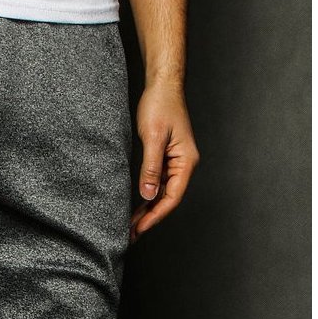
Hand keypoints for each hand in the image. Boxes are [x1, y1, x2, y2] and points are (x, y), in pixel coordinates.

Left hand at [130, 82, 199, 241]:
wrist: (162, 84)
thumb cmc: (160, 105)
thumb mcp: (152, 137)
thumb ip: (151, 167)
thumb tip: (148, 195)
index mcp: (186, 161)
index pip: (172, 197)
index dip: (156, 215)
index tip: (140, 228)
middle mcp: (184, 164)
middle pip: (168, 198)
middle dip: (150, 217)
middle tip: (131, 234)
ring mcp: (176, 161)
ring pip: (162, 192)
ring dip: (148, 209)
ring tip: (131, 225)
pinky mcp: (166, 157)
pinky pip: (158, 182)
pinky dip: (147, 195)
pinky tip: (137, 205)